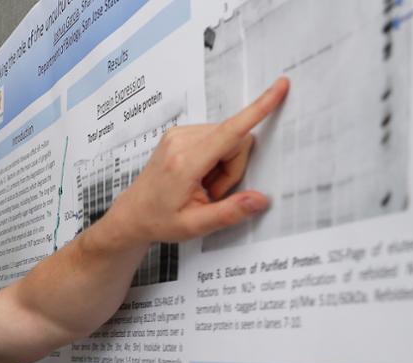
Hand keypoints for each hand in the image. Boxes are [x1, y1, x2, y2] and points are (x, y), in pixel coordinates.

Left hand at [104, 76, 289, 247]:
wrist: (132, 214)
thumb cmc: (159, 220)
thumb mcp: (194, 226)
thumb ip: (229, 213)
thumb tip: (260, 200)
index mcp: (185, 162)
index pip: (230, 132)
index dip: (259, 109)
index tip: (280, 87)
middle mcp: (180, 141)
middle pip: (236, 140)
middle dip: (233, 169)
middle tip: (211, 193)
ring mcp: (178, 134)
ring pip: (228, 138)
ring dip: (223, 165)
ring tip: (201, 186)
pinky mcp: (180, 133)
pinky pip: (216, 138)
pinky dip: (214, 159)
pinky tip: (197, 177)